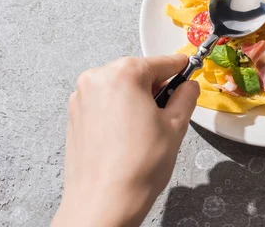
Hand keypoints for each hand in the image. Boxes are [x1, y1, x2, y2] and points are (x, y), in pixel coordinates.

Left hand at [52, 55, 198, 226]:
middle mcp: (97, 79)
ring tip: (148, 129)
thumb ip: (186, 97)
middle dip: (156, 88)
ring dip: (137, 100)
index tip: (190, 70)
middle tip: (169, 112)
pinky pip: (105, 103)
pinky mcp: (74, 116)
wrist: (104, 202)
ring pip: (121, 88)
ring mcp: (82, 97)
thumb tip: (189, 86)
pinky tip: (130, 135)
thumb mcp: (176, 125)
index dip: (181, 69)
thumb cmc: (137, 166)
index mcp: (124, 74)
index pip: (162, 62)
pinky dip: (120, 111)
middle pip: (139, 73)